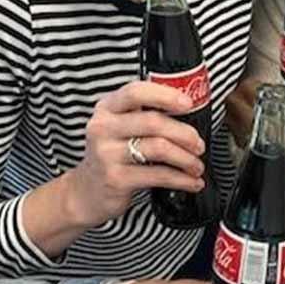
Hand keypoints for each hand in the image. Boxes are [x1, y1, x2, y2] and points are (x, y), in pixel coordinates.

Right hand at [65, 81, 205, 226]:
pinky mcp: (116, 179)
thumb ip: (142, 114)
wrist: (86, 191)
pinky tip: (191, 181)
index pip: (135, 92)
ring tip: (196, 165)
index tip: (188, 103)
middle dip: (184, 133)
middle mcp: (103, 127)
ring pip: (159, 148)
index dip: (165, 95)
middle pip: (153, 122)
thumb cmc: (111, 154)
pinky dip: (181, 179)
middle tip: (198, 144)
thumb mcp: (118, 127)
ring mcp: (107, 153)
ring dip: (186, 158)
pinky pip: (158, 175)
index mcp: (107, 108)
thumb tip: (186, 108)